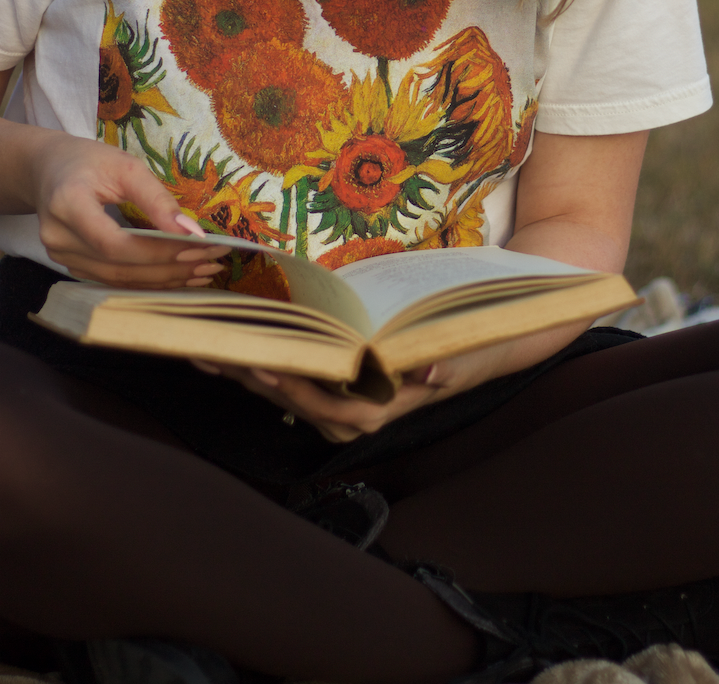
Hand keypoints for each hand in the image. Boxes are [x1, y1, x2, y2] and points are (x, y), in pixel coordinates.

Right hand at [27, 129, 231, 287]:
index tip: (200, 247)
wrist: (48, 169)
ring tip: (204, 272)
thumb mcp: (125, 166)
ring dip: (165, 279)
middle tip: (213, 263)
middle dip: (171, 268)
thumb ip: (156, 198)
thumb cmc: (89, 162)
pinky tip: (178, 276)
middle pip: (119, 267)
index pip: (115, 243)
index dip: (158, 251)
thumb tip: (192, 231)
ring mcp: (61, 256)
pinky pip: (113, 279)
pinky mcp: (71, 265)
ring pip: (118, 279)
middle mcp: (58, 238)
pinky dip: (148, 280)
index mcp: (68, 205)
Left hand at [192, 338, 537, 442]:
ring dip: (245, 369)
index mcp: (379, 411)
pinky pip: (289, 377)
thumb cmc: (466, 350)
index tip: (265, 365)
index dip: (294, 387)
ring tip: (204, 343)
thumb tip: (431, 373)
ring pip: (284, 390)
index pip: (327, 405)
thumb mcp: (464, 356)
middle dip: (252, 375)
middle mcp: (351, 416)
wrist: (475, 347)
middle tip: (212, 347)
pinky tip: (229, 341)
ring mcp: (337, 403)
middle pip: (293, 398)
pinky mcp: (330, 386)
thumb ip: (448, 368)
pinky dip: (259, 360)